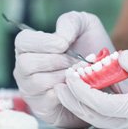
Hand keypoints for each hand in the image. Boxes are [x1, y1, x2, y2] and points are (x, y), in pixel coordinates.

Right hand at [13, 11, 127, 126]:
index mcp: (32, 46)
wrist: (104, 74)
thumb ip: (70, 22)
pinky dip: (67, 90)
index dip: (42, 42)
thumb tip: (60, 38)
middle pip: (27, 63)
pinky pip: (48, 99)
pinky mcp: (42, 106)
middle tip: (76, 61)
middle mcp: (26, 67)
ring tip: (79, 72)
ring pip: (37, 82)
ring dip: (64, 75)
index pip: (23, 41)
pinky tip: (78, 84)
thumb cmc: (90, 48)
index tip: (63, 44)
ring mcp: (31, 88)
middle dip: (56, 60)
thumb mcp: (85, 26)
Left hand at [55, 49, 127, 128]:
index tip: (70, 75)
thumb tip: (119, 58)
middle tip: (62, 84)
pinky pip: (122, 123)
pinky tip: (102, 96)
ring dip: (89, 107)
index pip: (102, 105)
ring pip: (108, 124)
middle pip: (100, 120)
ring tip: (76, 89)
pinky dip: (105, 111)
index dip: (82, 91)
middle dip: (77, 102)